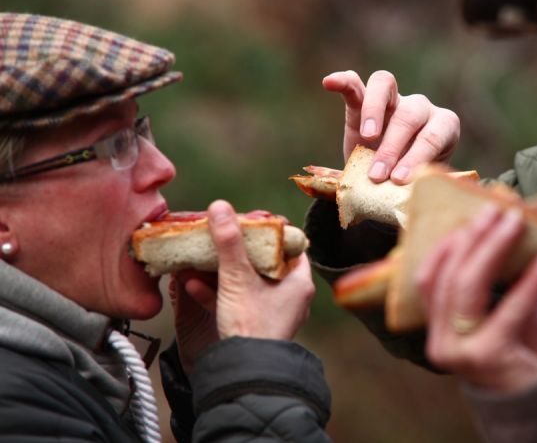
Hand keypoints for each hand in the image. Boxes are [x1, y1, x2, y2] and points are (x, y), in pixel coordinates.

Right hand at [171, 200, 315, 372]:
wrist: (244, 373)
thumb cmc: (250, 324)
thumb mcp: (236, 277)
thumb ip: (228, 242)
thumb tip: (220, 207)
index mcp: (299, 283)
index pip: (291, 247)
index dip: (270, 232)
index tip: (250, 223)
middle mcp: (292, 298)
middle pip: (266, 264)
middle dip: (240, 252)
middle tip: (222, 238)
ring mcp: (275, 314)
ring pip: (249, 284)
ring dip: (224, 272)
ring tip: (202, 259)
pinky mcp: (256, 328)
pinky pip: (239, 303)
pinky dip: (219, 293)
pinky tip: (193, 286)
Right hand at [323, 70, 459, 183]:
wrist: (387, 183)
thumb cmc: (408, 186)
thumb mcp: (418, 188)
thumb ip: (418, 188)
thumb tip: (413, 202)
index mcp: (444, 128)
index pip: (434, 135)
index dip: (418, 156)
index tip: (400, 179)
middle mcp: (421, 108)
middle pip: (409, 115)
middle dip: (392, 147)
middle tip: (378, 175)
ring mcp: (393, 99)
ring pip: (385, 86)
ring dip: (374, 111)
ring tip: (366, 137)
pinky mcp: (363, 100)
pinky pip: (355, 84)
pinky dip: (343, 81)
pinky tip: (330, 83)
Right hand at [416, 205, 536, 392]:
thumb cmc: (529, 357)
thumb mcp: (511, 312)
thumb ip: (504, 279)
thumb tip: (506, 226)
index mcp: (439, 331)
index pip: (429, 279)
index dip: (447, 244)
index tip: (470, 213)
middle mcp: (441, 343)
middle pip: (448, 277)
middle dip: (474, 237)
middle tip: (498, 209)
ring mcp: (460, 351)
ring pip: (467, 286)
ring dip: (494, 247)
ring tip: (517, 221)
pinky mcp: (488, 356)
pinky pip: (509, 306)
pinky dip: (531, 277)